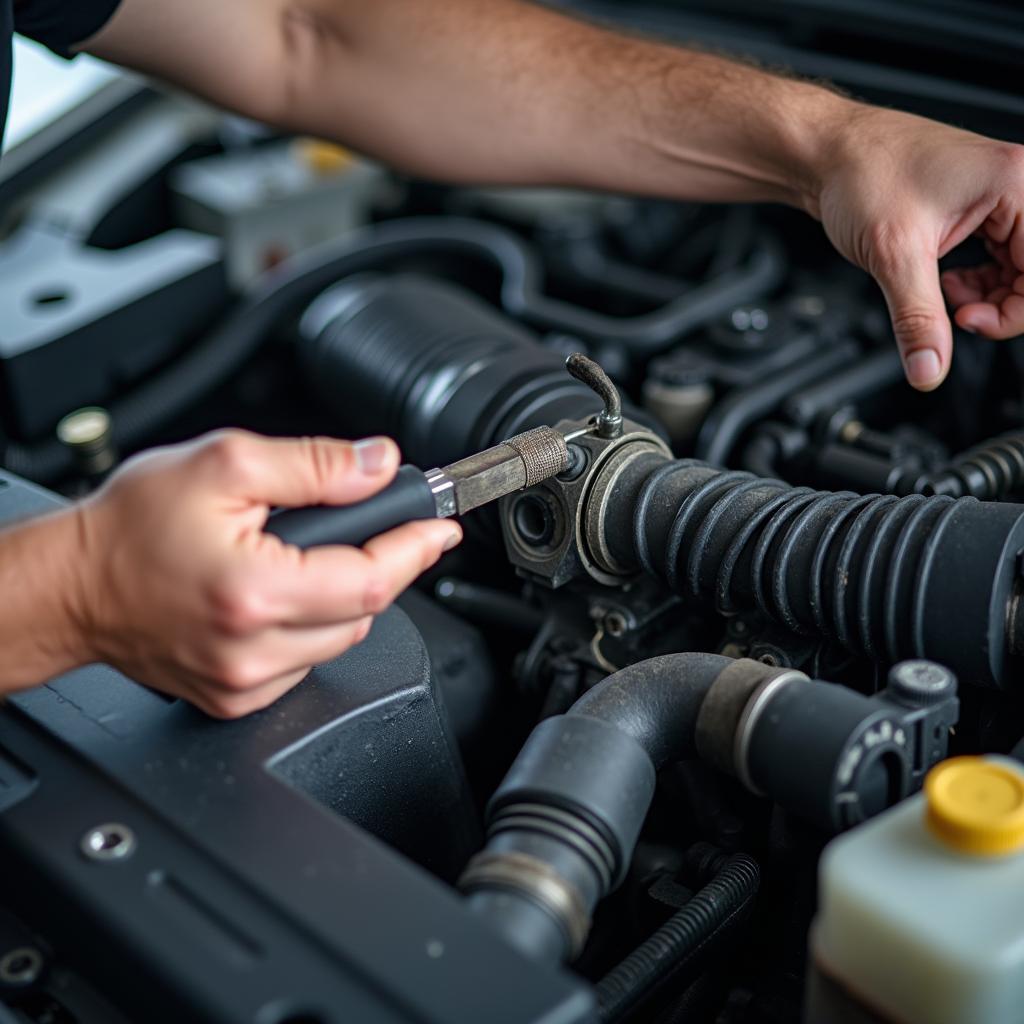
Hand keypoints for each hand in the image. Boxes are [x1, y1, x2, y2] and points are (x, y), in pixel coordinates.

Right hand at [72, 430, 461, 717]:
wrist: (72, 586)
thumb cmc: (130, 527)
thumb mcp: (225, 464)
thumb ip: (314, 465)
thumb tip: (379, 465)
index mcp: (256, 590)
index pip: (373, 579)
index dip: (415, 548)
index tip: (439, 528)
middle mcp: (254, 649)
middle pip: (365, 612)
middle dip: (378, 566)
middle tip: (368, 530)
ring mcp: (244, 682)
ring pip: (340, 641)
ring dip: (344, 598)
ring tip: (308, 559)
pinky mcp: (235, 699)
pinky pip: (305, 664)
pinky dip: (311, 629)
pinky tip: (280, 598)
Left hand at [816, 105, 1023, 389]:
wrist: (826, 153)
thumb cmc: (860, 173)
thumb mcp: (894, 255)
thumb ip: (918, 319)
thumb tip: (929, 369)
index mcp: (1017, 184)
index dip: (1013, 312)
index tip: (968, 325)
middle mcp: (1017, 185)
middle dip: (1001, 306)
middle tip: (957, 319)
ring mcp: (999, 197)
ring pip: (1019, 270)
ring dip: (986, 296)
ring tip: (945, 299)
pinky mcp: (979, 210)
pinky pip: (998, 259)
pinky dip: (974, 283)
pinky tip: (943, 285)